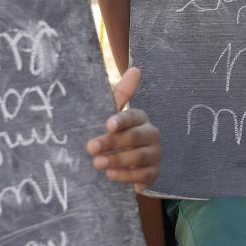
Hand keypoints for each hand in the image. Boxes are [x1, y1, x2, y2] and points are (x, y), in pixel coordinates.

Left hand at [87, 67, 161, 193]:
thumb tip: (136, 69)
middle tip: (90, 148)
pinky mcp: (153, 173)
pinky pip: (142, 175)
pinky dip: (126, 176)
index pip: (133, 116)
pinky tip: (111, 176)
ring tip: (98, 164)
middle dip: (112, 143)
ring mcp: (154, 155)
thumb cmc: (113, 136)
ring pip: (138, 157)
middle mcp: (151, 134)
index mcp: (140, 118)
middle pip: (134, 137)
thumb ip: (121, 94)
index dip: (121, 120)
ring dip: (117, 160)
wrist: (119, 166)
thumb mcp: (111, 115)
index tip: (107, 125)